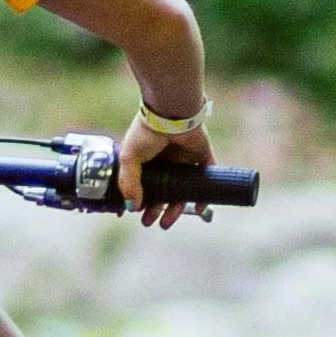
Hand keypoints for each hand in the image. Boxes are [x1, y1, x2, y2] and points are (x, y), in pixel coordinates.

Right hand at [120, 106, 213, 227]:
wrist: (170, 113)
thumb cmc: (146, 132)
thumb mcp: (129, 158)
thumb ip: (129, 183)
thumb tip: (131, 207)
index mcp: (148, 159)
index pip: (145, 186)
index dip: (142, 202)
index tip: (139, 216)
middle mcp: (167, 161)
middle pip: (164, 192)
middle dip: (157, 209)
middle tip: (152, 223)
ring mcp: (185, 159)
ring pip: (183, 190)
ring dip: (177, 208)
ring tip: (168, 222)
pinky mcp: (202, 155)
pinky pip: (206, 178)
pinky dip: (204, 195)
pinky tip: (198, 208)